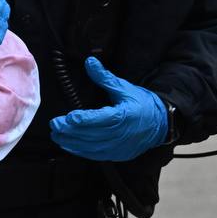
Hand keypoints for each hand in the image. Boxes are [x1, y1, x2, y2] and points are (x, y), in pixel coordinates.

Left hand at [49, 57, 167, 161]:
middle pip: (92, 135)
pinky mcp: (119, 155)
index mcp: (123, 116)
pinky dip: (82, 152)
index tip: (66, 118)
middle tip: (54, 126)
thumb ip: (104, 77)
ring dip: (73, 143)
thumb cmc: (141, 103)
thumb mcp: (124, 88)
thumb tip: (89, 62)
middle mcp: (121, 134)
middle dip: (71, 132)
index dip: (81, 120)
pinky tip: (70, 147)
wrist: (162, 123)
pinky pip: (98, 155)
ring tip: (57, 136)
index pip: (98, 120)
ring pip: (92, 148)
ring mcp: (120, 147)